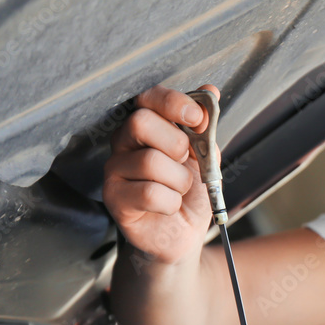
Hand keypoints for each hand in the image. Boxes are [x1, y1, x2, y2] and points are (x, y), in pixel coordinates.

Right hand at [103, 84, 219, 264]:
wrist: (184, 234)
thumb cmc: (190, 194)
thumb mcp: (205, 157)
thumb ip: (204, 127)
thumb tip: (209, 90)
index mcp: (147, 127)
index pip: (149, 97)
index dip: (174, 103)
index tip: (197, 119)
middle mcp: (124, 144)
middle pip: (140, 122)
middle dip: (176, 144)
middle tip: (185, 163)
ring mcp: (115, 170)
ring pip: (150, 161)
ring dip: (179, 180)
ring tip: (179, 191)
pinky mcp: (114, 199)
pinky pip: (148, 192)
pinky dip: (170, 202)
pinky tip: (169, 206)